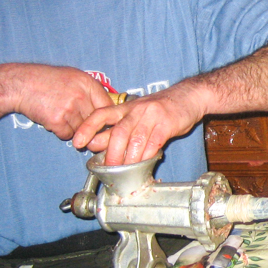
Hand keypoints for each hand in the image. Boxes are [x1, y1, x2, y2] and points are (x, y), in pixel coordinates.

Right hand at [0, 63, 114, 164]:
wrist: (19, 84)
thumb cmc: (45, 81)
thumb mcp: (73, 77)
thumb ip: (90, 92)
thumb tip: (107, 110)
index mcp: (88, 83)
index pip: (109, 106)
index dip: (107, 118)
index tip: (106, 124)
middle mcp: (82, 95)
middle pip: (96, 122)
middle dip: (89, 126)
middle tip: (80, 124)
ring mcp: (70, 108)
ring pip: (82, 131)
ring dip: (73, 129)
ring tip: (60, 114)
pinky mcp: (58, 120)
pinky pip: (67, 135)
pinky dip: (60, 132)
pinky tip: (51, 119)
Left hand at [71, 81, 207, 165]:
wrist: (189, 96)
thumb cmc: (160, 109)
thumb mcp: (137, 114)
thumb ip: (119, 128)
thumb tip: (97, 145)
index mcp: (125, 107)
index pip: (101, 114)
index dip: (87, 128)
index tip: (78, 142)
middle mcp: (136, 110)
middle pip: (118, 133)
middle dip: (112, 154)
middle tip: (109, 168)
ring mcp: (152, 116)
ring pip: (135, 140)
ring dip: (129, 159)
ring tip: (126, 171)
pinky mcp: (167, 124)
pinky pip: (154, 143)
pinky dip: (147, 156)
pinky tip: (145, 163)